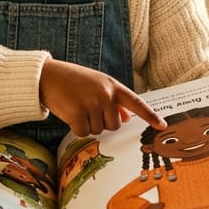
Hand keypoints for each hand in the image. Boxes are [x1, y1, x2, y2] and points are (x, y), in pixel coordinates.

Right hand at [39, 58, 165, 136]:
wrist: (47, 76)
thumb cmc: (72, 81)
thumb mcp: (96, 85)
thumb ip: (113, 100)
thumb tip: (127, 118)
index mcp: (112, 85)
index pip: (136, 102)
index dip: (150, 115)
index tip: (162, 126)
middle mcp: (105, 94)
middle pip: (114, 125)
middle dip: (102, 122)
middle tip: (86, 108)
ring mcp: (92, 103)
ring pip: (98, 130)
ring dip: (87, 124)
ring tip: (76, 107)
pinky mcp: (77, 113)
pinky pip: (83, 132)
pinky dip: (75, 128)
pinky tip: (69, 113)